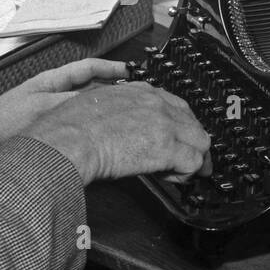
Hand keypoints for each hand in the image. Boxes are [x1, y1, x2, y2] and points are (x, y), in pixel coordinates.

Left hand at [0, 58, 128, 163]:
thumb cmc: (4, 120)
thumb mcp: (43, 107)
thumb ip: (71, 102)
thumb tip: (97, 100)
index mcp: (54, 80)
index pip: (88, 67)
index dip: (110, 67)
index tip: (129, 70)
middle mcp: (56, 92)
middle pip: (91, 84)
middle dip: (113, 86)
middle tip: (133, 91)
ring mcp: (55, 109)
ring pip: (87, 103)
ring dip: (104, 105)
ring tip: (124, 110)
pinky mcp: (52, 126)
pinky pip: (79, 121)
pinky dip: (93, 123)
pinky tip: (102, 131)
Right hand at [20, 78, 211, 186]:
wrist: (69, 138)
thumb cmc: (71, 127)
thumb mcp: (97, 105)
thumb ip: (115, 111)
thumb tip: (119, 127)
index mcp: (138, 91)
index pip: (176, 105)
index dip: (180, 125)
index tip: (178, 138)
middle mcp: (156, 103)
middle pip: (193, 123)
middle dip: (191, 143)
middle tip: (185, 161)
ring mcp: (164, 124)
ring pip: (200, 142)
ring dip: (192, 159)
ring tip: (178, 172)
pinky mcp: (166, 148)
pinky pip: (193, 162)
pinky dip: (186, 174)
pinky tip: (172, 178)